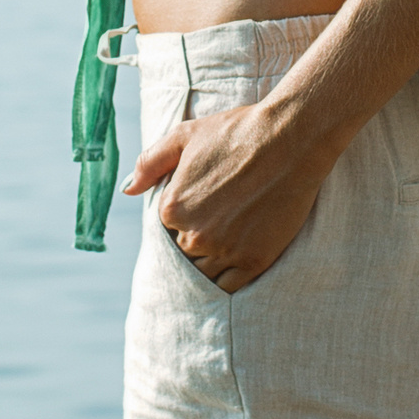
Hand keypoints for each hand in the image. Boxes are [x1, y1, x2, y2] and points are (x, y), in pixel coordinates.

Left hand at [124, 96, 339, 290]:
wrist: (290, 138)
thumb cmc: (237, 131)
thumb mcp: (185, 136)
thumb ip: (151, 163)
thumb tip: (128, 190)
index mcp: (172, 207)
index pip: (168, 230)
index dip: (185, 221)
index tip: (204, 209)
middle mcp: (194, 234)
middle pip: (185, 254)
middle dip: (198, 242)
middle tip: (220, 225)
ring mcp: (224, 250)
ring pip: (205, 274)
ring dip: (212, 262)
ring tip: (229, 243)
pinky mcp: (254, 260)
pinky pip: (229, 286)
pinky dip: (228, 281)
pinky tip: (235, 265)